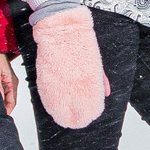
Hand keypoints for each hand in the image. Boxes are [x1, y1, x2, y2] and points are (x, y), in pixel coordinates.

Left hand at [0, 53, 18, 113]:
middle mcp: (12, 83)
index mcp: (12, 82)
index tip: (1, 117)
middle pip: (9, 100)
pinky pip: (2, 91)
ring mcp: (8, 81)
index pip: (12, 101)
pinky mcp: (3, 79)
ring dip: (0, 102)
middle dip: (3, 108)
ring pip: (6, 96)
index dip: (7, 110)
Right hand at [31, 7, 110, 129]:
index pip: (91, 106)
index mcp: (88, 80)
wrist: (61, 27)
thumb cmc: (81, 42)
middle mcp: (73, 83)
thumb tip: (105, 93)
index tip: (91, 115)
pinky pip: (47, 97)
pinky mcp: (44, 78)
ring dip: (63, 114)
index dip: (91, 113)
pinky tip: (54, 109)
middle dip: (78, 118)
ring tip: (66, 120)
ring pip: (59, 107)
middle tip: (80, 122)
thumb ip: (100, 80)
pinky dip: (51, 104)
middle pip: (75, 110)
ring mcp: (57, 82)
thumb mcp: (96, 62)